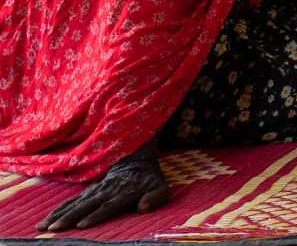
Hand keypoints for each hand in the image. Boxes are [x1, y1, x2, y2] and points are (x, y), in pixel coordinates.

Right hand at [39, 146, 169, 231]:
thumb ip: (155, 197)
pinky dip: (56, 211)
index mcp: (124, 193)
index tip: (82, 225)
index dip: (95, 215)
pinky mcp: (86, 192)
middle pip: (85, 206)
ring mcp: (94, 191)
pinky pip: (69, 202)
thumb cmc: (149, 180)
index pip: (108, 206)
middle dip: (69, 217)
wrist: (135, 161)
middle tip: (54, 229)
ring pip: (74, 204)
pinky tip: (44, 221)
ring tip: (43, 226)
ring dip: (57, 215)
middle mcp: (106, 192)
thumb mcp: (161, 187)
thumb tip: (144, 208)